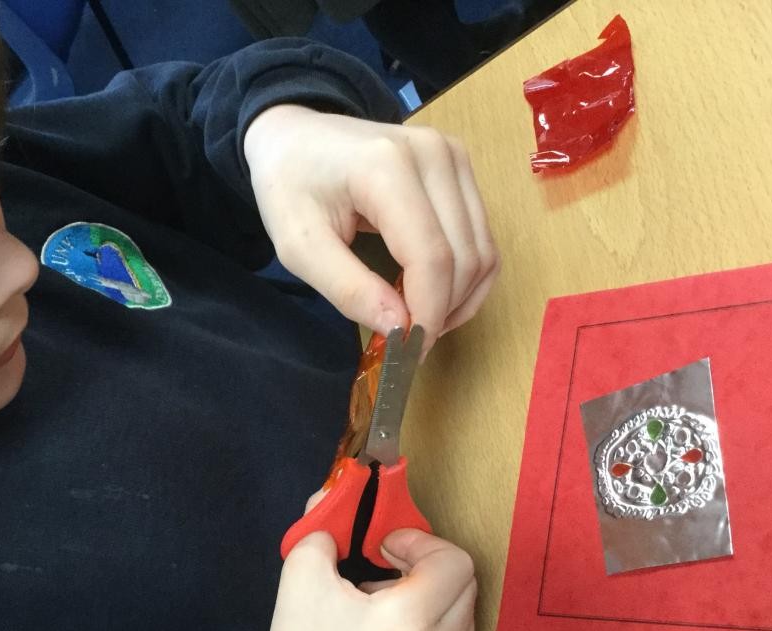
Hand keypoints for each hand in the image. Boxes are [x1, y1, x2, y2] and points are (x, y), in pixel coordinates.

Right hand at [240, 526, 475, 630]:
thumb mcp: (299, 579)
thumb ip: (323, 528)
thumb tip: (337, 496)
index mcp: (406, 622)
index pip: (453, 560)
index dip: (422, 544)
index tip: (389, 551)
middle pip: (464, 583)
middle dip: (428, 568)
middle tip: (388, 576)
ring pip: (465, 616)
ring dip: (434, 603)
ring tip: (390, 617)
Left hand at [243, 104, 499, 352]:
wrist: (294, 136)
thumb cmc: (289, 187)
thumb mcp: (299, 246)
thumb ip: (348, 288)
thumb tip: (399, 330)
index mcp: (387, 167)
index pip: (431, 256)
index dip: (428, 313)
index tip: (408, 352)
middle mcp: (433, 155)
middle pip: (464, 257)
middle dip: (442, 312)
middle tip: (407, 345)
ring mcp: (453, 157)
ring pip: (482, 251)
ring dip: (459, 300)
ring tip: (418, 322)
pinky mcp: (461, 168)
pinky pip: (482, 238)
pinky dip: (466, 279)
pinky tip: (434, 298)